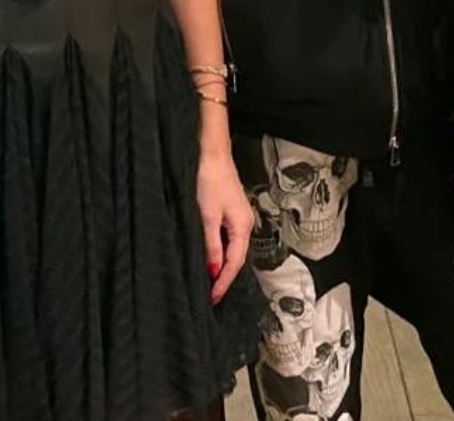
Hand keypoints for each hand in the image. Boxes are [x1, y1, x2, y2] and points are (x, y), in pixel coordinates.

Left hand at [197, 150, 253, 304]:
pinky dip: (221, 252)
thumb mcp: (207, 217)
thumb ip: (212, 246)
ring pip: (233, 249)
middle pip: (237, 258)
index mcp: (242, 227)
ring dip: (223, 266)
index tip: (212, 299)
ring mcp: (240, 217)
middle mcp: (245, 223)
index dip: (223, 283)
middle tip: (210, 297)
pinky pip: (229, 239)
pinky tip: (213, 257)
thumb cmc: (211, 181)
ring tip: (210, 283)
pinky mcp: (232, 211)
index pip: (234, 263)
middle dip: (224, 278)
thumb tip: (214, 272)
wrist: (213, 154)